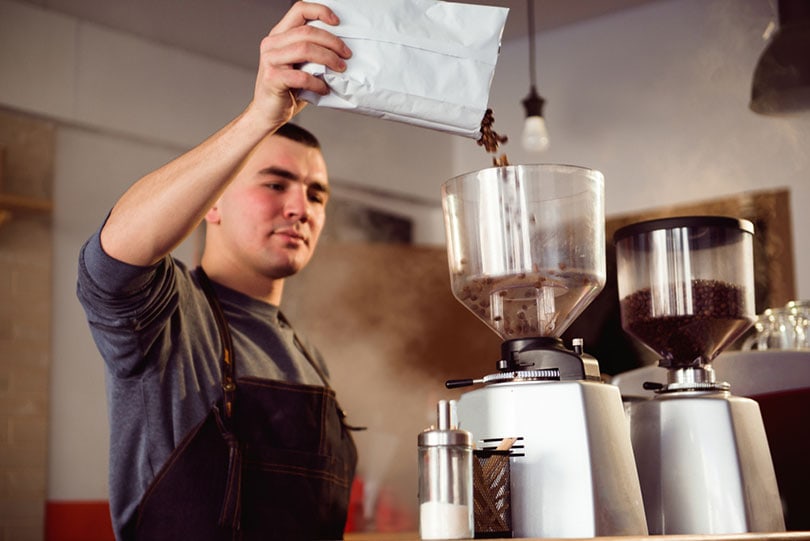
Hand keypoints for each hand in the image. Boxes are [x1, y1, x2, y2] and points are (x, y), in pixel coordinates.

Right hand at [251, 1, 351, 126]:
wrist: (268, 113)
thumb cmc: (287, 90)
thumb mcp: (299, 65)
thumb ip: (311, 52)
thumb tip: (342, 49)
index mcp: (279, 35)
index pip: (299, 9)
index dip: (320, 11)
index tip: (337, 22)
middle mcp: (272, 44)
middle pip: (307, 31)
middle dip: (332, 41)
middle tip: (346, 54)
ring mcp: (270, 60)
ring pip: (304, 49)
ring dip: (328, 58)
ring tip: (340, 69)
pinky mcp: (272, 78)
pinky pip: (301, 76)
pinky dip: (317, 83)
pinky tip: (324, 89)